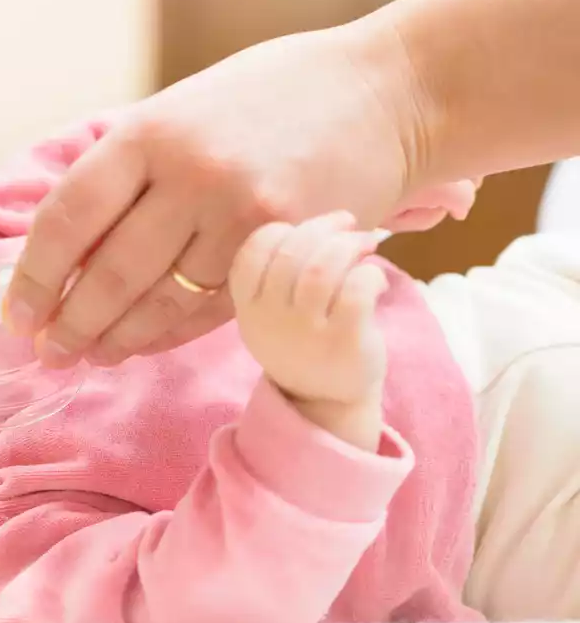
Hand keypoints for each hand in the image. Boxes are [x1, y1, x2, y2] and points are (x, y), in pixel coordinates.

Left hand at [4, 21, 424, 367]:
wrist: (386, 94)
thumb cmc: (270, 99)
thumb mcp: (180, 111)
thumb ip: (127, 173)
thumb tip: (62, 250)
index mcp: (151, 132)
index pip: (68, 217)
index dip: (35, 275)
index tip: (17, 313)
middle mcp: (192, 175)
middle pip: (108, 273)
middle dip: (69, 324)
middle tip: (48, 352)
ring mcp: (242, 217)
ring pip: (158, 304)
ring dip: (114, 340)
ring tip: (88, 356)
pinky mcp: (284, 253)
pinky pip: (209, 311)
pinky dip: (167, 335)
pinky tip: (140, 346)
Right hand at [229, 212, 388, 448]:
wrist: (323, 401)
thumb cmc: (301, 341)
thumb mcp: (271, 313)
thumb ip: (279, 272)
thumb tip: (321, 221)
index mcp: (248, 308)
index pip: (251, 253)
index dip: (280, 231)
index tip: (304, 231)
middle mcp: (271, 320)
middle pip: (291, 253)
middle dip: (323, 228)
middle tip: (347, 225)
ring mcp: (307, 333)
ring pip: (324, 268)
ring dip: (349, 245)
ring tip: (365, 243)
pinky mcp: (344, 342)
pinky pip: (358, 289)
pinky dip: (370, 274)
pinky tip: (374, 279)